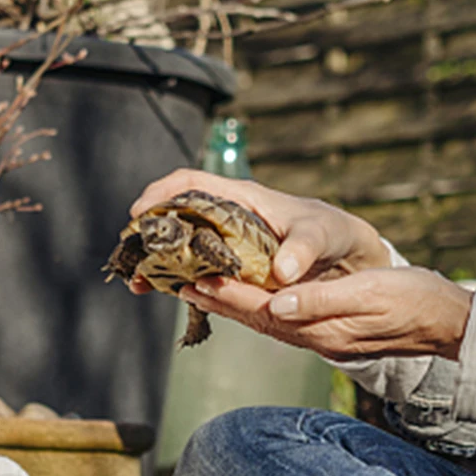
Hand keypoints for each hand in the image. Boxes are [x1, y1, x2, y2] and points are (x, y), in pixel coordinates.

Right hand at [128, 170, 389, 288]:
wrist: (345, 255)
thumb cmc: (331, 232)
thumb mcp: (321, 235)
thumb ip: (302, 249)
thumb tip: (283, 272)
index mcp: (241, 198)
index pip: (190, 181)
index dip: (161, 192)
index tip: (140, 212)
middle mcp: (227, 217)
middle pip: (175, 215)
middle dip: (148, 233)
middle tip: (130, 257)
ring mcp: (226, 243)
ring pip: (181, 245)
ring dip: (158, 262)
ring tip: (139, 284)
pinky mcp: (231, 267)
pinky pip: (198, 269)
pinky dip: (179, 280)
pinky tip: (167, 293)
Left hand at [181, 265, 474, 361]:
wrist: (448, 323)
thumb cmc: (416, 301)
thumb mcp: (372, 294)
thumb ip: (322, 300)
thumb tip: (279, 303)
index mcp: (322, 329)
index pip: (265, 309)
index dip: (230, 294)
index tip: (198, 279)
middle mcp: (315, 338)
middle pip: (256, 318)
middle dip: (218, 300)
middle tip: (180, 283)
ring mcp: (320, 337)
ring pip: (264, 319)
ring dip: (230, 304)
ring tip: (198, 286)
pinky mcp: (327, 331)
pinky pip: (280, 318)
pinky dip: (255, 305)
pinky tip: (242, 294)